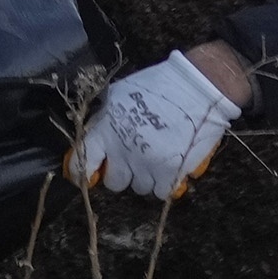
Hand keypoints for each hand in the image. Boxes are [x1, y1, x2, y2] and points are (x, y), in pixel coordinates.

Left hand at [66, 48, 240, 197]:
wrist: (196, 88)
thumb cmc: (158, 86)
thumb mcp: (120, 95)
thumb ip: (105, 118)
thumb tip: (97, 135)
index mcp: (106, 131)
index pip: (83, 163)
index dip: (82, 172)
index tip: (88, 175)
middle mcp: (122, 152)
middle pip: (114, 183)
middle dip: (122, 174)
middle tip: (132, 161)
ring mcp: (146, 165)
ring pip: (140, 188)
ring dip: (146, 177)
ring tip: (156, 158)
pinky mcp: (170, 174)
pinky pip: (161, 192)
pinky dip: (165, 183)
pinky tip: (169, 167)